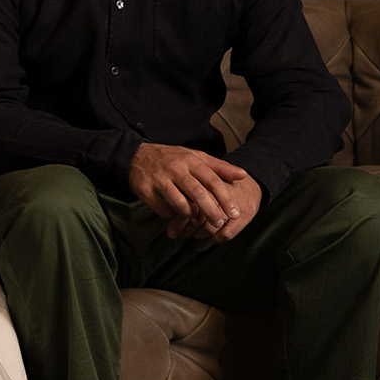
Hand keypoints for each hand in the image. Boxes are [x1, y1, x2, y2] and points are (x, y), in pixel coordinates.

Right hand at [129, 143, 249, 237]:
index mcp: (189, 160)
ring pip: (180, 204)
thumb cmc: (171, 159)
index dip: (225, 198)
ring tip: (193, 216)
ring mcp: (159, 179)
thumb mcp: (194, 157)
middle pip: (198, 194)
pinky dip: (170, 215)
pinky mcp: (145, 190)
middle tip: (219, 223)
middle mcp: (175, 169)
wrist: (136, 156)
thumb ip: (219, 167)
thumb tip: (243, 175)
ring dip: (190, 215)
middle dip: (211, 211)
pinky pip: (163, 210)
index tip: (235, 213)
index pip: (212, 181)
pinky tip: (172, 212)